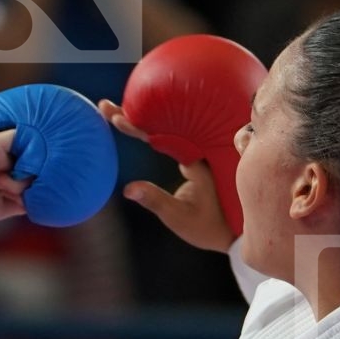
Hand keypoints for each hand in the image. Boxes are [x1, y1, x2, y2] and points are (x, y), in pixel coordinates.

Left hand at [0, 129, 28, 234]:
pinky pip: (31, 204)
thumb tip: (35, 151)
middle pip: (36, 168)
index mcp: (1, 147)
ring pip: (36, 186)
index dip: (31, 155)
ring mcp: (8, 186)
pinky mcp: (8, 206)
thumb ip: (10, 141)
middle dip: (26, 174)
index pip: (33, 146)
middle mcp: (7, 165)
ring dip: (24, 190)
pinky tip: (13, 202)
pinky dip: (30, 204)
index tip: (16, 162)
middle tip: (0, 179)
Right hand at [99, 99, 234, 252]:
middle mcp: (198, 150)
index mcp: (197, 160)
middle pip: (162, 125)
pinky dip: (150, 129)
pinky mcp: (194, 158)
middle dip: (132, 114)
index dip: (137, 126)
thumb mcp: (179, 217)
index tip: (117, 119)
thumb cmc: (209, 227)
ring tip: (111, 111)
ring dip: (140, 119)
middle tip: (105, 107)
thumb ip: (155, 201)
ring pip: (166, 128)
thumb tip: (128, 189)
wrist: (234, 231)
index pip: (162, 137)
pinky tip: (132, 122)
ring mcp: (196, 152)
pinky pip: (171, 136)